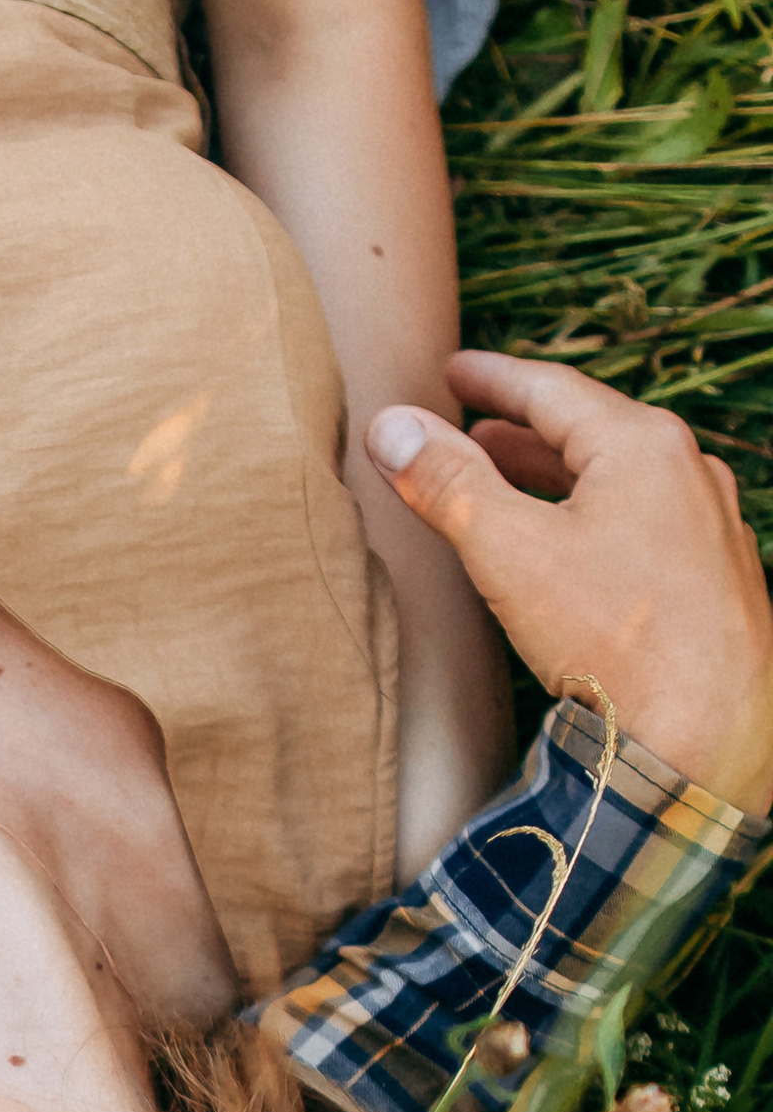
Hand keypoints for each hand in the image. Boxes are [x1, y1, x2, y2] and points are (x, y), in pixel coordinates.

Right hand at [368, 352, 772, 811]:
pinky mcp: (719, 579)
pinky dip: (595, 515)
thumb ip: (448, 482)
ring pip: (621, 480)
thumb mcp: (509, 552)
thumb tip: (393, 427)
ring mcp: (712, 526)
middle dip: (523, 430)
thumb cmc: (616, 641)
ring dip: (559, 476)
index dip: (491, 378)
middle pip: (590, 432)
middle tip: (472, 426)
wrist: (710, 739)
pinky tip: (573, 547)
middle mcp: (690, 472)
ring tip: (510, 481)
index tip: (452, 371)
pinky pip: (646, 521)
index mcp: (643, 445)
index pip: (552, 389)